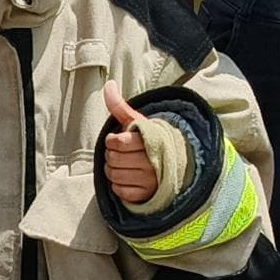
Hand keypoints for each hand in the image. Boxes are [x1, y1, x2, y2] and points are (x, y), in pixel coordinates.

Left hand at [97, 82, 160, 205]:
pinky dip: (118, 185)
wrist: (171, 163)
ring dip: (112, 170)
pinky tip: (127, 178)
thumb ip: (120, 106)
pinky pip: (119, 191)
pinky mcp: (146, 195)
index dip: (113, 140)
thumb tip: (109, 84)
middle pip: (112, 159)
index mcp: (150, 140)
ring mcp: (150, 180)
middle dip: (111, 155)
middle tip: (122, 153)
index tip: (120, 139)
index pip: (117, 142)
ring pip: (113, 175)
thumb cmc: (148, 140)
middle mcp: (152, 162)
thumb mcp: (137, 122)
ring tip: (123, 165)